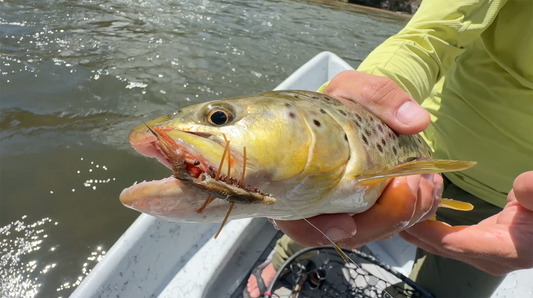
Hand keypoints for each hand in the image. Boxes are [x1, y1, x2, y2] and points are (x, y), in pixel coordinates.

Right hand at [275, 70, 438, 247]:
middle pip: (347, 233)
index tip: (346, 222)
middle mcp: (323, 202)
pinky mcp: (377, 208)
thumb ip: (378, 96)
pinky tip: (429, 184)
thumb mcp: (353, 87)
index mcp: (299, 179)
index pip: (298, 222)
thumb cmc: (343, 101)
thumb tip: (415, 121)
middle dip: (385, 218)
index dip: (318, 230)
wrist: (362, 106)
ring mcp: (351, 209)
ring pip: (377, 231)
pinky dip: (419, 208)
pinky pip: (398, 221)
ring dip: (408, 213)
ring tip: (425, 180)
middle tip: (411, 183)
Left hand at [400, 171, 532, 274]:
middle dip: (410, 228)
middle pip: (438, 246)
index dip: (424, 231)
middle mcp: (488, 257)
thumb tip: (518, 189)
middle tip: (384, 207)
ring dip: (416, 225)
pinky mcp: (479, 245)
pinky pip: (446, 237)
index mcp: (504, 250)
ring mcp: (482, 253)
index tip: (401, 213)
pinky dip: (429, 224)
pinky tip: (416, 208)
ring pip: (439, 244)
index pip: (453, 244)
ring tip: (392, 205)